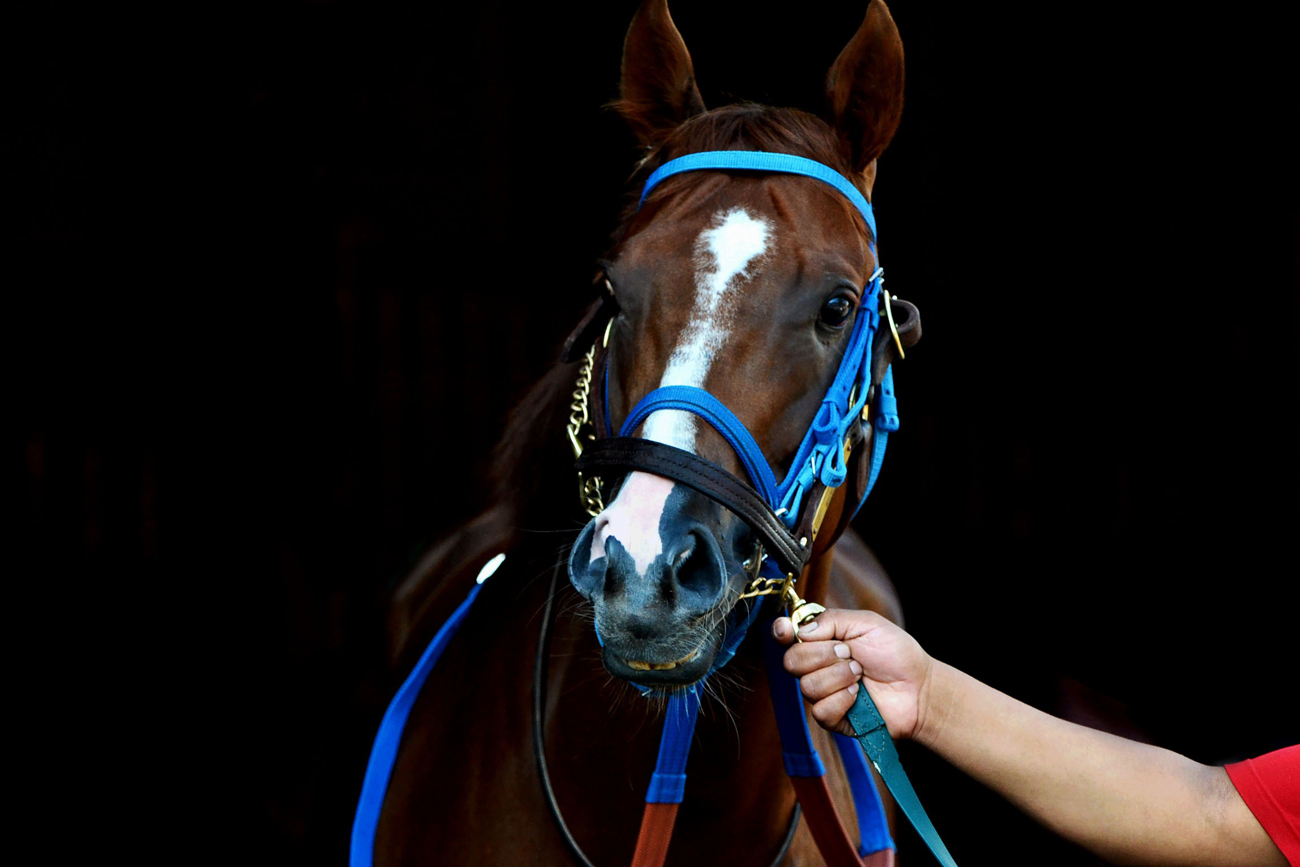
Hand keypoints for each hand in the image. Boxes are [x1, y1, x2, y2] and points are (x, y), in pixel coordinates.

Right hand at [773, 609, 932, 740]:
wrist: (918, 687)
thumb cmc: (896, 653)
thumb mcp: (866, 623)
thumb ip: (832, 620)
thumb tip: (801, 632)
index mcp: (821, 641)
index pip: (787, 636)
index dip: (781, 632)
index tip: (787, 631)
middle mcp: (817, 666)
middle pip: (791, 661)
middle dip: (821, 655)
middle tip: (849, 653)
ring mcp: (823, 693)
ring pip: (807, 686)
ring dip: (838, 677)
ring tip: (860, 674)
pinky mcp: (833, 718)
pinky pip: (821, 711)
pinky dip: (842, 700)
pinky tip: (858, 695)